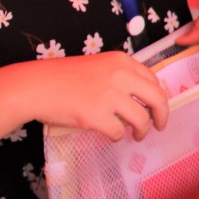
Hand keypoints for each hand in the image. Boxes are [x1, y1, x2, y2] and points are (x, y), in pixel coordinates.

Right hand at [26, 53, 167, 141]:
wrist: (35, 86)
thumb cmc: (62, 77)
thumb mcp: (98, 66)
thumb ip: (120, 76)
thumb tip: (140, 97)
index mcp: (121, 62)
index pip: (153, 80)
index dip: (158, 96)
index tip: (157, 107)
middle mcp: (120, 76)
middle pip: (157, 98)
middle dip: (162, 115)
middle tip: (160, 125)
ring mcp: (109, 96)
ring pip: (141, 119)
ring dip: (142, 130)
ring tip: (137, 135)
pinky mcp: (97, 116)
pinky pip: (119, 132)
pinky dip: (118, 136)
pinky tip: (113, 136)